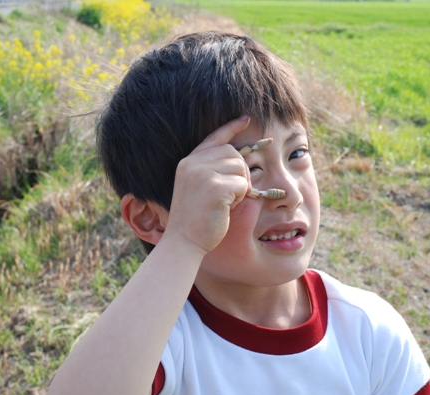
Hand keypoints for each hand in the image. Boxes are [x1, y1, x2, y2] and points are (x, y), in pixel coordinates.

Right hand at [165, 115, 251, 255]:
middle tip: (233, 193)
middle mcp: (194, 163)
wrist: (183, 241)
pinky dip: (241, 197)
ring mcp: (204, 174)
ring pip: (240, 168)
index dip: (231, 127)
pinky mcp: (216, 187)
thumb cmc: (194, 220)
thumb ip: (211, 170)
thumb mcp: (197, 188)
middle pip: (234, 153)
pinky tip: (227, 208)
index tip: (246, 119)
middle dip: (240, 172)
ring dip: (241, 186)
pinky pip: (243, 184)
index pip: (214, 138)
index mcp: (188, 162)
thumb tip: (238, 159)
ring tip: (227, 202)